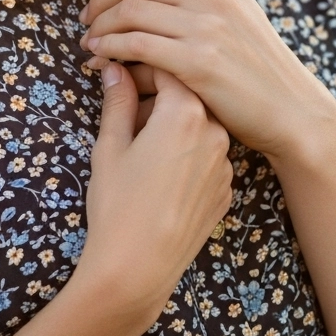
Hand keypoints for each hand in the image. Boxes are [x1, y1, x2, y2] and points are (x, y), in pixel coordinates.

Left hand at [77, 0, 335, 162]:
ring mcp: (207, 24)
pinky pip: (135, 43)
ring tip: (89, 40)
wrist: (290, 107)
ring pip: (128, 9)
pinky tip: (100, 56)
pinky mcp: (198, 60)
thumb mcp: (230, 13)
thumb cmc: (252, 65)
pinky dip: (109, 47)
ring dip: (99, 24)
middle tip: (85, 18)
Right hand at [78, 62, 232, 327]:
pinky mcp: (226, 191)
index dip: (139, 65)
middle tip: (122, 106)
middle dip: (155, 94)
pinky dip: (186, 153)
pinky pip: (206, 157)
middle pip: (186, 95)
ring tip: (139, 144)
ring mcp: (225, 164)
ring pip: (199, 126)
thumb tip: (116, 70)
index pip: (167, 67)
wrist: (138, 270)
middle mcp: (215, 133)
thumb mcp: (110, 147)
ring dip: (172, 123)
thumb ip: (117, 102)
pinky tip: (159, 173)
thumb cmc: (117, 205)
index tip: (117, 72)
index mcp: (185, 113)